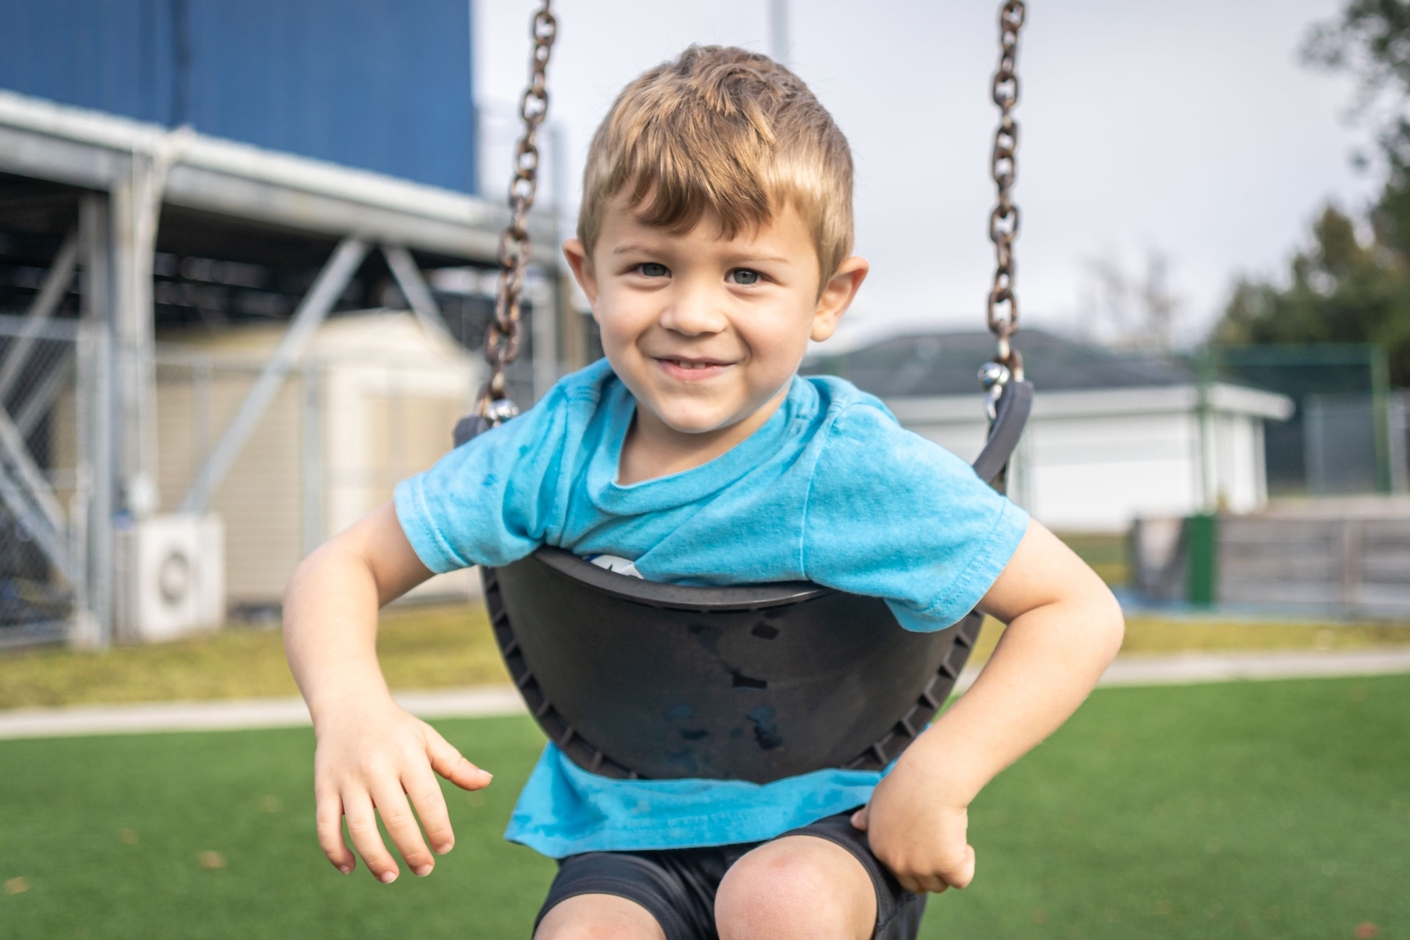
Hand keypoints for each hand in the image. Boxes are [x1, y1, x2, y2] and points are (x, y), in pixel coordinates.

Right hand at [312, 695, 491, 881]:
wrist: (348, 706)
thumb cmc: (395, 729)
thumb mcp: (427, 739)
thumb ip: (455, 764)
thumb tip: (487, 781)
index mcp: (407, 755)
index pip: (428, 799)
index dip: (438, 828)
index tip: (445, 847)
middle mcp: (376, 767)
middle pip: (396, 819)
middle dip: (413, 850)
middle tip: (424, 869)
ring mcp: (347, 779)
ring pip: (360, 828)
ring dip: (376, 859)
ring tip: (391, 876)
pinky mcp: (324, 788)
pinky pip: (326, 827)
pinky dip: (335, 852)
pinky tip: (351, 868)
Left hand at [850, 757, 975, 894]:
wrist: (930, 778)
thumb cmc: (906, 782)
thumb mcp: (878, 797)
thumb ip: (868, 816)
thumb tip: (856, 823)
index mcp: (880, 850)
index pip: (898, 873)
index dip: (914, 860)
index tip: (924, 840)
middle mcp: (898, 864)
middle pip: (919, 885)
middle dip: (930, 872)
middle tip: (940, 845)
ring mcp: (922, 867)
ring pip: (940, 885)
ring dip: (948, 869)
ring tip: (951, 840)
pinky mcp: (947, 865)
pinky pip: (961, 879)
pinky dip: (966, 864)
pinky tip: (963, 844)